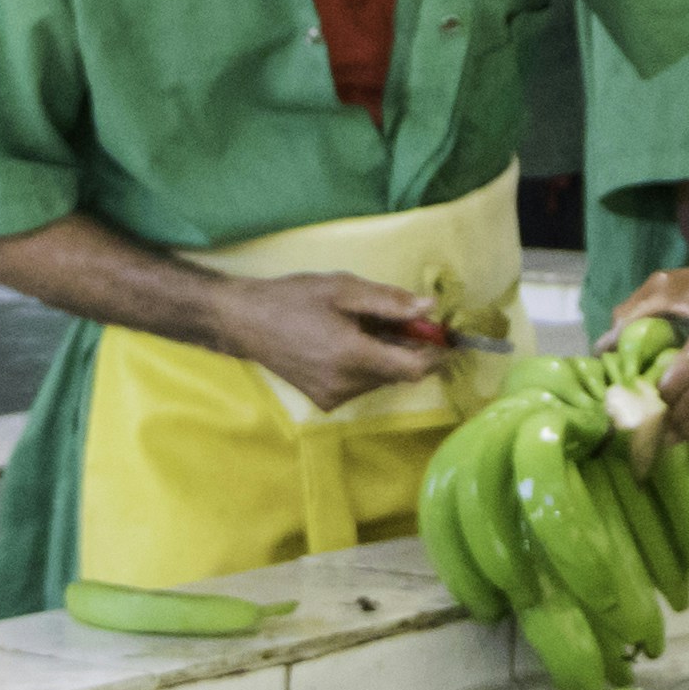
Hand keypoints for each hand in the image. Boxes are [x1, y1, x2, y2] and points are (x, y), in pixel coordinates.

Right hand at [223, 270, 452, 410]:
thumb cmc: (294, 298)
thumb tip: (430, 308)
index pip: (412, 369)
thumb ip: (389, 302)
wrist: (245, 321)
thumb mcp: (343, 289)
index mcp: (352, 356)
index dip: (434, 354)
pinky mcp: (325, 401)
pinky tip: (347, 343)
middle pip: (398, 373)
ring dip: (386, 356)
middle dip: (408, 348)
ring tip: (363, 327)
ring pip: (381, 380)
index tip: (443, 336)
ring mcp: (334, 397)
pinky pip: (362, 385)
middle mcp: (346, 385)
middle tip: (398, 317)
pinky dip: (367, 365)